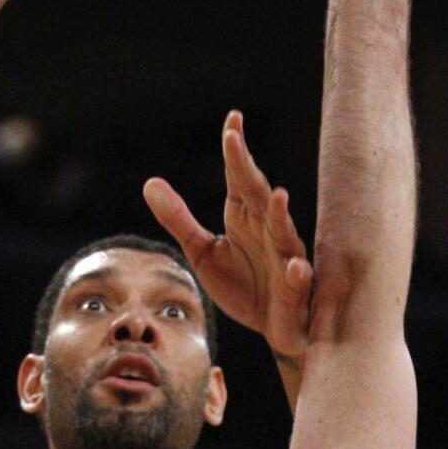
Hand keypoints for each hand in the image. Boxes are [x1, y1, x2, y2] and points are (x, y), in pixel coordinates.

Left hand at [143, 112, 312, 359]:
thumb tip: (149, 183)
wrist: (274, 329)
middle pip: (256, 194)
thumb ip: (178, 220)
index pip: (239, 177)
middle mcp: (268, 231)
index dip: (234, 150)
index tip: (231, 118)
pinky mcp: (294, 291)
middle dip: (246, 169)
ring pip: (284, 233)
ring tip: (276, 196)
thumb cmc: (243, 287)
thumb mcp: (201, 252)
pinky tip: (295, 268)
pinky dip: (298, 274)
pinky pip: (298, 281)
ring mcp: (284, 259)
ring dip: (280, 215)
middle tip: (233, 140)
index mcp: (244, 217)